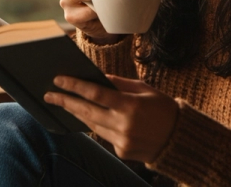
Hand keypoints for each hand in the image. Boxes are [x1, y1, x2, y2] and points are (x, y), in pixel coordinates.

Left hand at [44, 74, 177, 162]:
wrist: (180, 139)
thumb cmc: (163, 108)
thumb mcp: (144, 89)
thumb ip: (119, 84)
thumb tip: (96, 78)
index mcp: (130, 105)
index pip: (95, 93)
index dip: (74, 86)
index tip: (58, 80)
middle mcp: (124, 125)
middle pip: (86, 111)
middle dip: (66, 102)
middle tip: (50, 95)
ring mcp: (122, 141)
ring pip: (92, 125)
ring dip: (77, 113)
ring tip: (64, 103)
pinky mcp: (121, 152)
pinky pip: (103, 135)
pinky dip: (96, 125)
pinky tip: (88, 117)